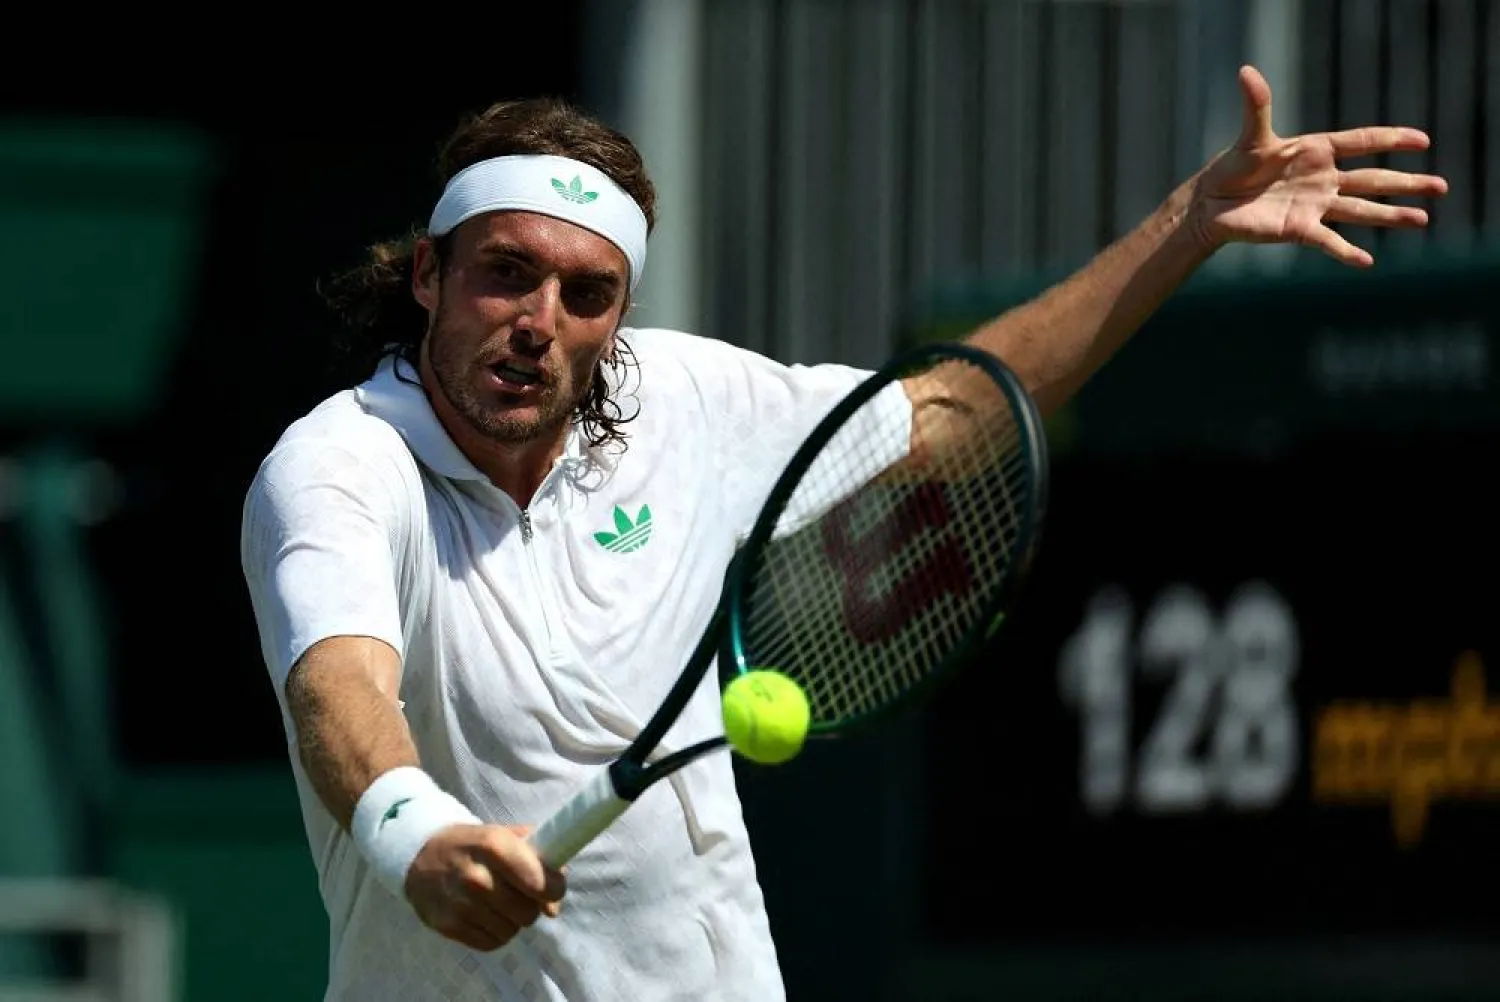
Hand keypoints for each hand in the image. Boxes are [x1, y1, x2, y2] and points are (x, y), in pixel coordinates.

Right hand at [405, 823, 566, 951]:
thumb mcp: (505, 835)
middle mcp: (476, 876)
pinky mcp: (448, 925)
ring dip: (512, 920)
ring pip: (512, 930)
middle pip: (528, 912)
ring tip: (500, 903)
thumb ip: (538, 860)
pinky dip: (495, 932)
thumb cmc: (473, 844)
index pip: (541, 883)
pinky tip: (486, 915)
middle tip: (521, 894)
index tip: (552, 886)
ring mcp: (460, 904)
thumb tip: (554, 905)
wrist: (420, 854)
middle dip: (531, 905)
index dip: (554, 888)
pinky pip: (491, 943)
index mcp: (494, 845)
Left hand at [1189, 64, 1448, 266]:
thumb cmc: (1233, 167)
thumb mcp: (1251, 136)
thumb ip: (1257, 106)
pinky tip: (1367, 261)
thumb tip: (1246, 71)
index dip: (1391, 139)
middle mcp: (1324, 178)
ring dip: (1391, 215)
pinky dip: (1345, 251)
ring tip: (1423, 219)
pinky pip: (1327, 240)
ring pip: (1361, 210)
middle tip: (1441, 186)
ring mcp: (1314, 205)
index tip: (1422, 140)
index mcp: (1318, 150)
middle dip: (1406, 182)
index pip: (1362, 141)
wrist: (1212, 204)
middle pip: (1373, 180)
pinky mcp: (1298, 229)